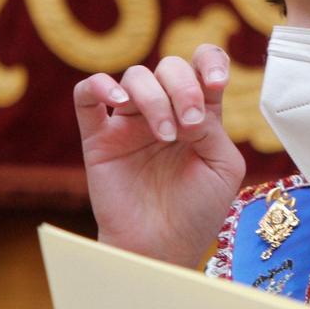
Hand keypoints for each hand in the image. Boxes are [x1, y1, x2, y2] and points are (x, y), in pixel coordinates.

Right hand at [74, 45, 246, 267]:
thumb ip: (213, 127)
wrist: (162, 248)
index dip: (209, 60)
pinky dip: (99, 85)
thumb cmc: (197, 212)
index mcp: (198, 115)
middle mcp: (164, 111)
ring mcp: (129, 123)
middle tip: (190, 126)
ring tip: (164, 136)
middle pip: (169, 67)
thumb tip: (188, 106)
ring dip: (154, 98)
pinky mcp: (99, 138)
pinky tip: (119, 100)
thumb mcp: (223, 166)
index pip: (201, 65)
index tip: (215, 82)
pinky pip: (86, 96)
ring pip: (135, 76)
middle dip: (183, 88)